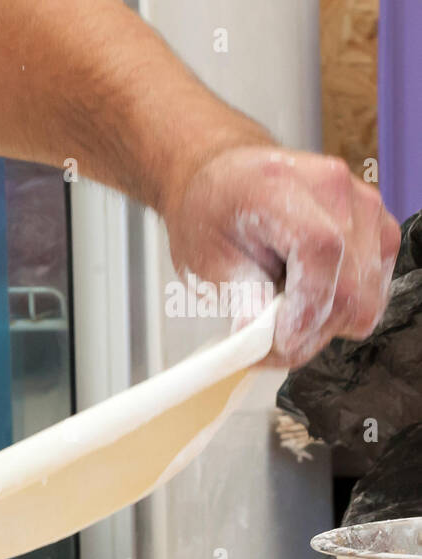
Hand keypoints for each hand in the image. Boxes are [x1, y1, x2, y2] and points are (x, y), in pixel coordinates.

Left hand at [162, 146, 400, 366]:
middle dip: (310, 331)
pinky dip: (342, 309)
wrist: (230, 182)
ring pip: (366, 295)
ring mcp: (365, 205)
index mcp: (280, 186)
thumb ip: (239, 295)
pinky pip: (374, 289)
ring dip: (326, 324)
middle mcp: (334, 189)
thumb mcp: (206, 257)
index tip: (282, 342)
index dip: (307, 307)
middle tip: (272, 349)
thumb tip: (260, 339)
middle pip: (349, 284)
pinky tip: (308, 299)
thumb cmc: (212, 216)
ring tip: (286, 319)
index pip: (320, 249)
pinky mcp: (380, 226)